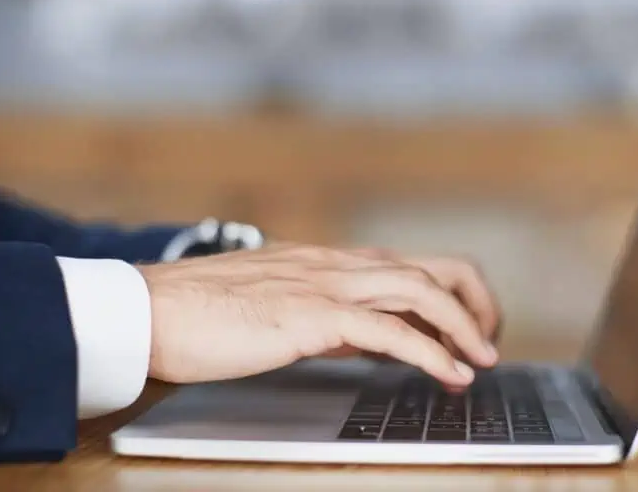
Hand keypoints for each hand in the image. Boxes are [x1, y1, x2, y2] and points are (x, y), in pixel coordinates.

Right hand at [136, 243, 501, 388]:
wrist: (147, 309)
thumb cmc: (201, 314)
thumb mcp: (277, 307)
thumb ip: (324, 315)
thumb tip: (364, 338)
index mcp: (327, 263)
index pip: (410, 264)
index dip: (452, 290)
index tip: (469, 325)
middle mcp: (334, 265)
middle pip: (430, 267)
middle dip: (473, 302)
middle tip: (490, 342)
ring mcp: (324, 285)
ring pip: (419, 290)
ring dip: (463, 326)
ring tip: (485, 359)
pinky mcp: (310, 316)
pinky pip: (388, 331)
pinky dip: (429, 352)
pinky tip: (449, 374)